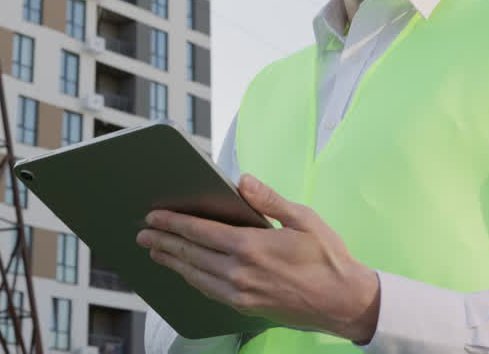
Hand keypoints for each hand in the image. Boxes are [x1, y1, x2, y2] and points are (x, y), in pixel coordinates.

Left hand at [135, 173, 380, 343]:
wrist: (346, 303)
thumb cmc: (328, 258)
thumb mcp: (303, 219)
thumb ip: (268, 199)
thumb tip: (241, 180)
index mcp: (252, 247)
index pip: (200, 232)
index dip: (173, 223)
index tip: (153, 216)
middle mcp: (240, 273)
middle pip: (191, 255)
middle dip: (164, 242)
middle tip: (142, 233)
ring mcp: (241, 294)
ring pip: (195, 276)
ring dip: (172, 262)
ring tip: (155, 252)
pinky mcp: (246, 308)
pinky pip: (209, 291)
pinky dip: (192, 279)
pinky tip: (185, 271)